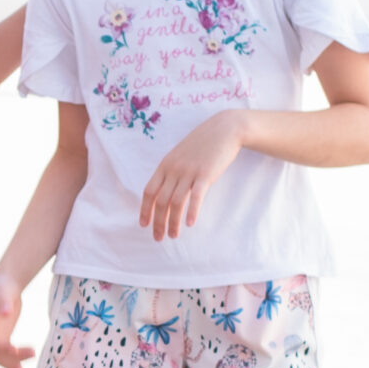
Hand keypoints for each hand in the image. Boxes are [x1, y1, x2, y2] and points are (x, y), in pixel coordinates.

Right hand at [0, 271, 34, 367]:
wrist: (5, 286)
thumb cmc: (3, 287)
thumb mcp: (3, 292)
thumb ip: (4, 302)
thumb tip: (5, 313)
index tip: (13, 349)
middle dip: (9, 357)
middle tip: (28, 358)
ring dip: (12, 362)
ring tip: (26, 366)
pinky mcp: (0, 339)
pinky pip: (5, 354)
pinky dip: (13, 360)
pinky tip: (24, 363)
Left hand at [136, 110, 245, 240]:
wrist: (224, 129)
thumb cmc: (202, 144)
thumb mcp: (180, 155)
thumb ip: (171, 171)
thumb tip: (165, 191)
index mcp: (165, 166)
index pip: (149, 191)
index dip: (145, 210)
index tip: (144, 225)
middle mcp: (173, 170)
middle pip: (160, 201)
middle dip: (158, 222)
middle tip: (159, 238)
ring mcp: (189, 172)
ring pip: (176, 202)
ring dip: (173, 222)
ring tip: (173, 235)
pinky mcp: (205, 175)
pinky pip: (195, 197)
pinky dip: (191, 212)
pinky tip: (190, 224)